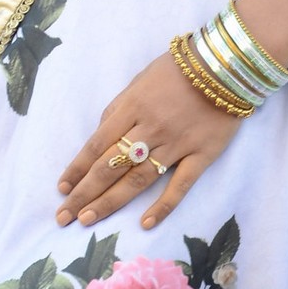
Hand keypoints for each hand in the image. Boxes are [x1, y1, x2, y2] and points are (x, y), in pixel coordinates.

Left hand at [56, 50, 242, 231]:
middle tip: (64, 216)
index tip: (62, 188)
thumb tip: (101, 135)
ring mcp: (176, 144)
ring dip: (111, 202)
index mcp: (133, 106)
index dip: (78, 168)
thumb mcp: (141, 78)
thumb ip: (120, 107)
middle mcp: (151, 128)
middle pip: (111, 166)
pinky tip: (146, 223)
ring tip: (89, 219)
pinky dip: (163, 206)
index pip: (97, 144)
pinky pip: (180, 185)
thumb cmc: (178, 69)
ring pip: (138, 180)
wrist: (225, 65)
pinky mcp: (201, 155)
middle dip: (85, 193)